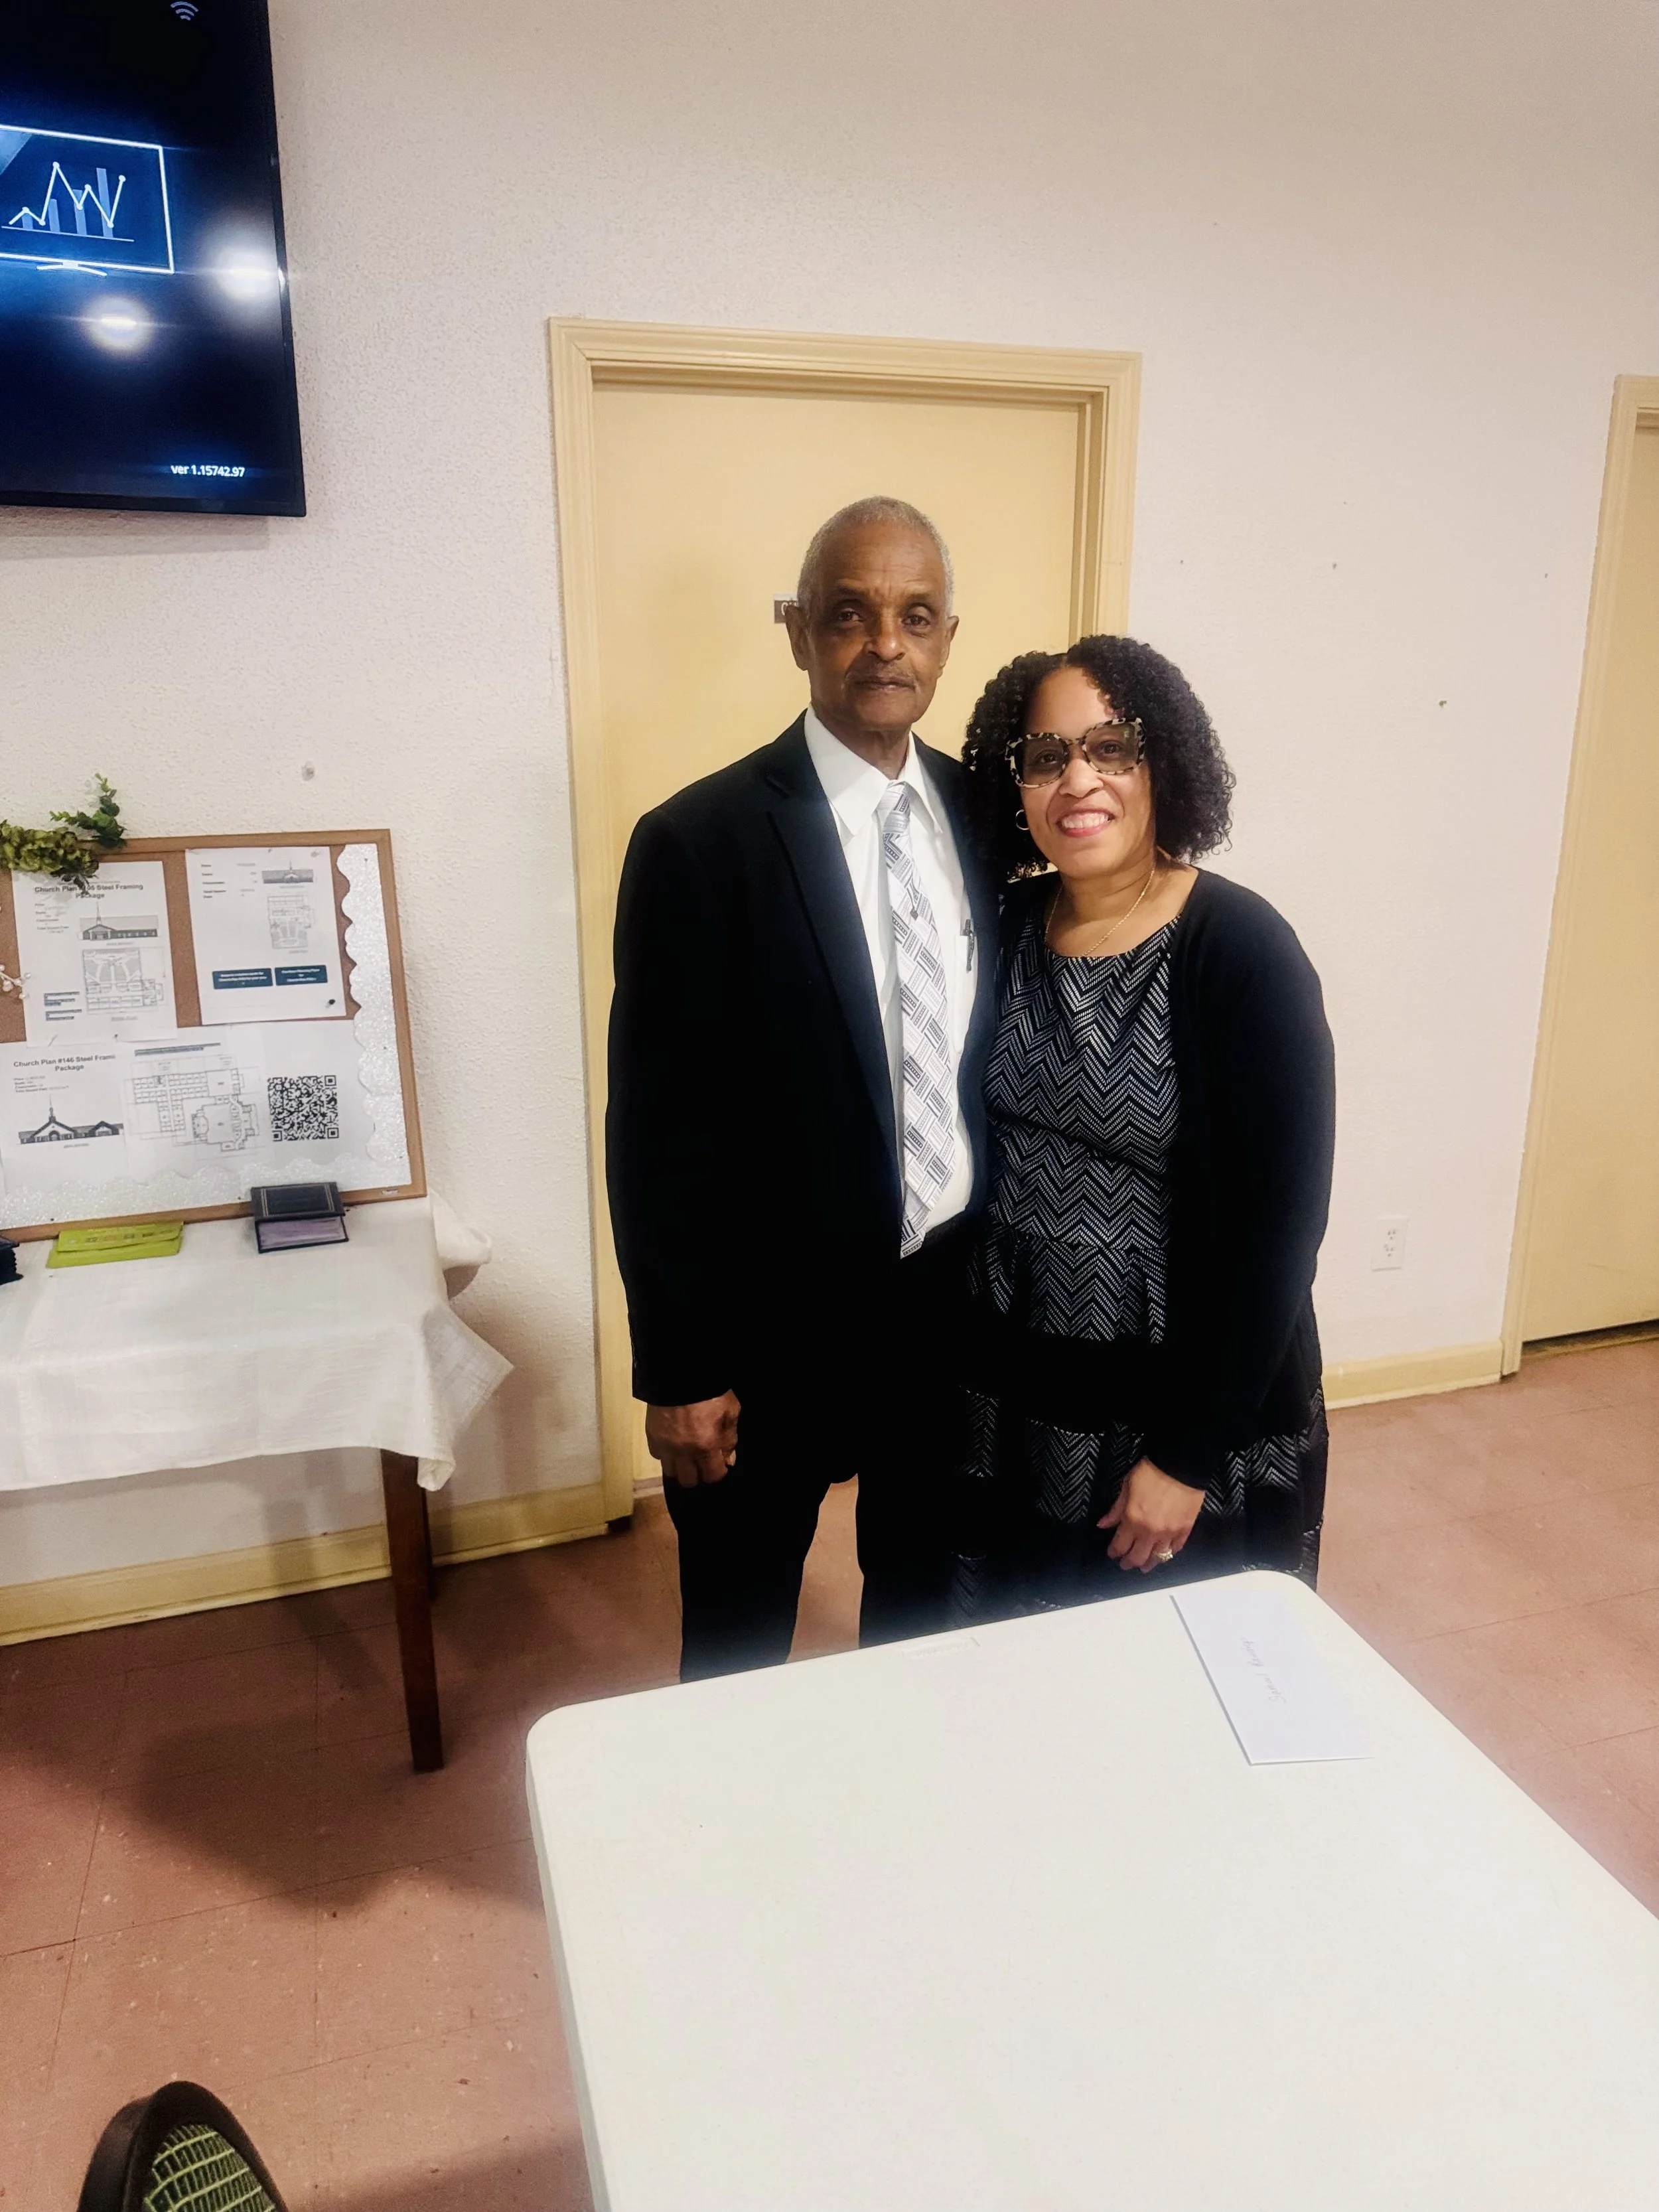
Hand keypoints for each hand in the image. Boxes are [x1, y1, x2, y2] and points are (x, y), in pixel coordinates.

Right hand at [646, 1391, 740, 1487]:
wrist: (680, 1372)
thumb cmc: (710, 1390)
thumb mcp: (731, 1411)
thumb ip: (730, 1438)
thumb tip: (728, 1459)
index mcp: (706, 1446)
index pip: (713, 1476)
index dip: (718, 1471)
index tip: (719, 1462)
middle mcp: (683, 1452)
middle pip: (689, 1480)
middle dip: (698, 1474)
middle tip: (703, 1460)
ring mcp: (665, 1444)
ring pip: (670, 1471)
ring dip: (680, 1466)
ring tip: (687, 1454)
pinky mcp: (652, 1435)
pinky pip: (657, 1455)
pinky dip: (665, 1453)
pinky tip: (673, 1443)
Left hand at [1097, 1457, 1203, 1571]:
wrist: (1179, 1465)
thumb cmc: (1151, 1472)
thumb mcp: (1126, 1487)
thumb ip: (1115, 1510)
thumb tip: (1103, 1524)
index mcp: (1132, 1520)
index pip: (1120, 1545)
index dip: (1114, 1552)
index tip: (1112, 1553)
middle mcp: (1150, 1532)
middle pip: (1138, 1557)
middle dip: (1129, 1563)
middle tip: (1125, 1564)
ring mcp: (1169, 1533)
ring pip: (1158, 1558)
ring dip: (1149, 1564)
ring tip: (1145, 1566)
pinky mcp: (1185, 1530)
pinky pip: (1176, 1548)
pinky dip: (1169, 1553)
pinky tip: (1164, 1553)